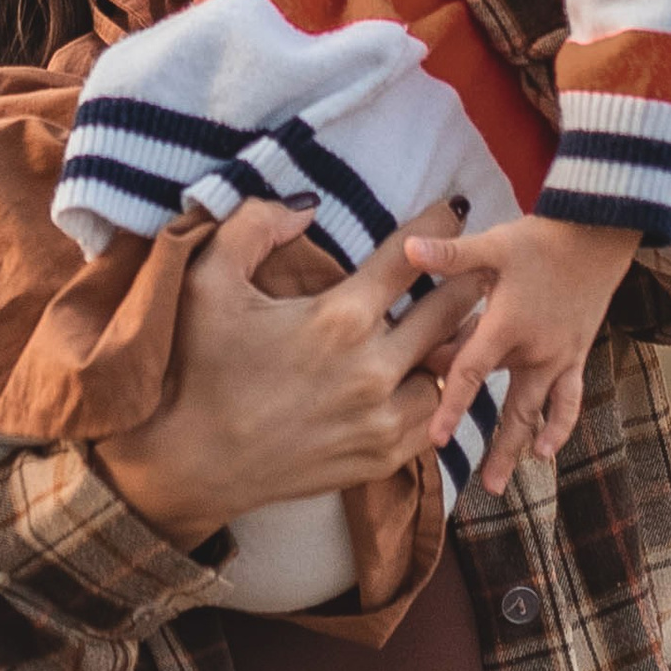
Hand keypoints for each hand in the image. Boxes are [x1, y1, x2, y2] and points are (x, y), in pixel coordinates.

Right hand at [94, 194, 488, 542]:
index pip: (408, 259)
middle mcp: (373, 368)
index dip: (437, 225)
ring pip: (447, 371)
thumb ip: (252, 227)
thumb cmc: (194, 368)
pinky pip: (433, 421)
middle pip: (448, 313)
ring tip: (465, 324)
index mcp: (339, 318)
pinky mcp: (378, 459)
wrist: (187, 463)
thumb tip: (304, 206)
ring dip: (454, 345)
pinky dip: (438, 397)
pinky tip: (433, 379)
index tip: (456, 206)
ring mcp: (380, 420)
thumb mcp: (206, 281)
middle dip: (467, 281)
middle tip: (484, 262)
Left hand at [403, 214, 641, 495]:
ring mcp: (559, 358)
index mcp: (508, 327)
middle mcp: (535, 351)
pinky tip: (547, 450)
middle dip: (497, 447)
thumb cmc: (542, 239)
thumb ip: (452, 254)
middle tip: (483, 485)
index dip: (453, 406)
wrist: (599, 234)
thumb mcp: (494, 244)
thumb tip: (408, 248)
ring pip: (538, 413)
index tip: (436, 440)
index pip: (474, 373)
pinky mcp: (576, 355)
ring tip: (503, 483)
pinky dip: (560, 425)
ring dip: (522, 448)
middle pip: (512, 409)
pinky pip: (569, 398)